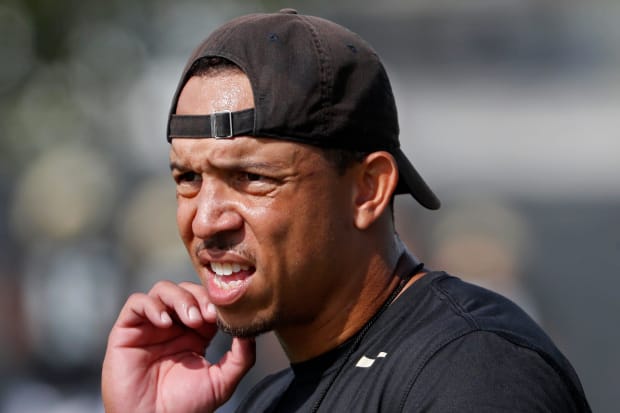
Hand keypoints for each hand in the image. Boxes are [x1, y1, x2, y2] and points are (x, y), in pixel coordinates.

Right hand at [102, 281, 254, 412]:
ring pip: (162, 290)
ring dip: (179, 298)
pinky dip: (151, 306)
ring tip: (190, 318)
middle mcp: (172, 325)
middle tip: (207, 316)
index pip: (206, 301)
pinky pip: (136, 303)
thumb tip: (252, 330)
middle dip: (199, 297)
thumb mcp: (222, 381)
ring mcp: (149, 326)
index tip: (223, 314)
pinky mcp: (127, 331)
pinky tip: (165, 322)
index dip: (214, 301)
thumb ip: (241, 357)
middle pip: (186, 290)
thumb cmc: (186, 407)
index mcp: (195, 333)